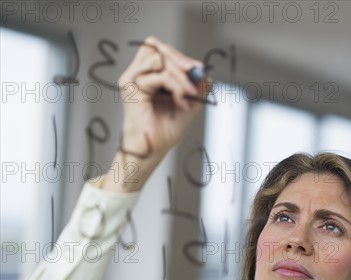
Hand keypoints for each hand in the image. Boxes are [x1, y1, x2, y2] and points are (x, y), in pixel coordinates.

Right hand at [118, 36, 210, 158]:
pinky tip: (180, 102)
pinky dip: (176, 86)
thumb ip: (198, 88)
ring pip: (159, 58)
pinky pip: (160, 75)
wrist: (153, 150)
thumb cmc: (166, 131)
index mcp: (148, 76)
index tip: (199, 69)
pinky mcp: (132, 87)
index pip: (161, 50)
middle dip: (181, 58)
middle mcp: (138, 74)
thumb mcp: (190, 104)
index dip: (180, 56)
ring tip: (188, 94)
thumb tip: (207, 74)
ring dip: (180, 76)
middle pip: (156, 47)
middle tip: (196, 72)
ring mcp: (132, 79)